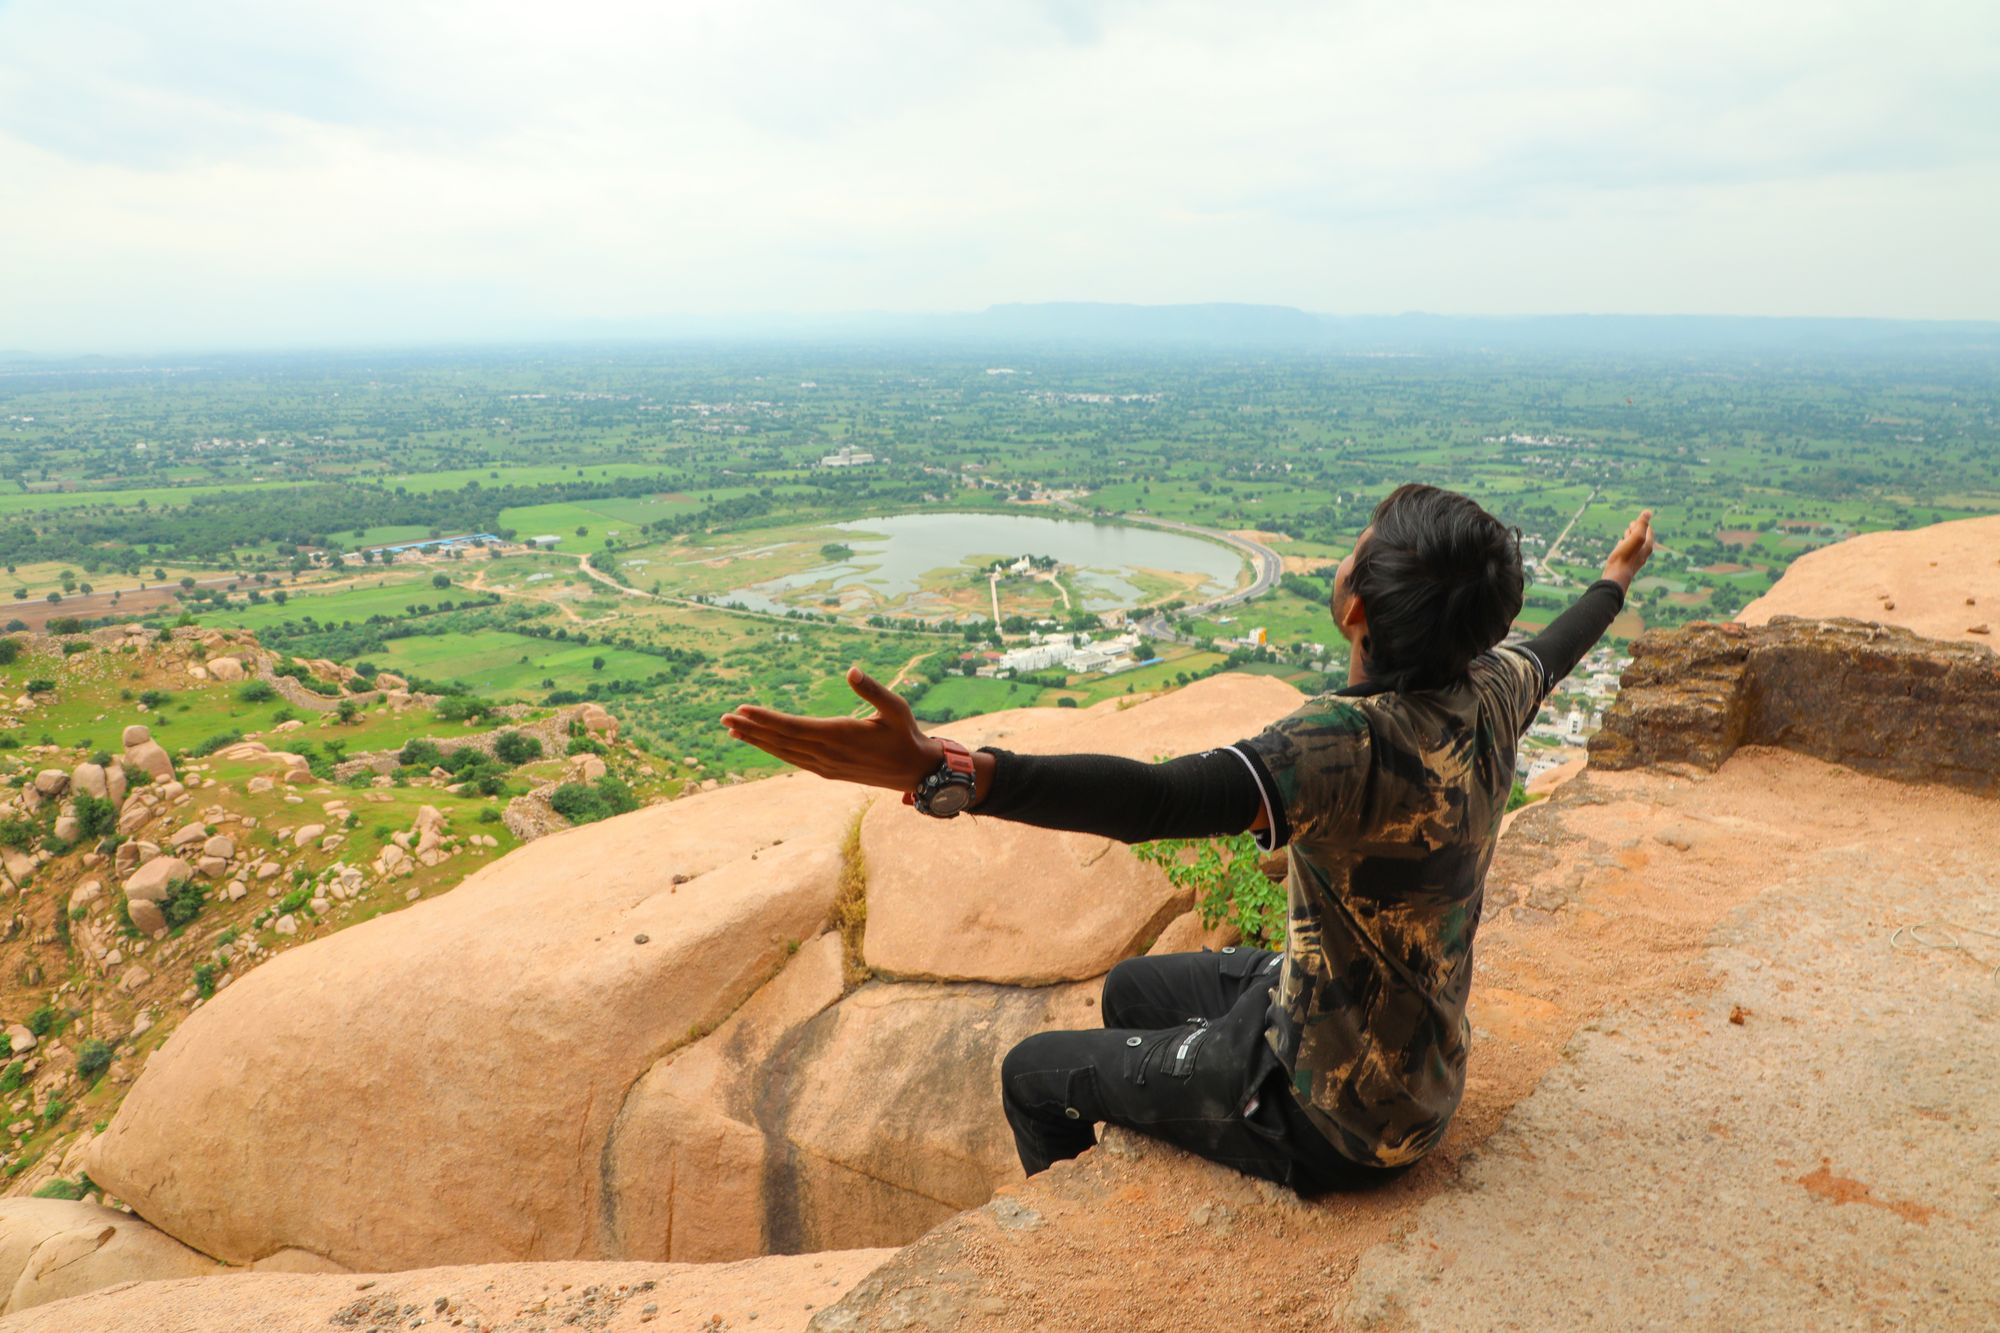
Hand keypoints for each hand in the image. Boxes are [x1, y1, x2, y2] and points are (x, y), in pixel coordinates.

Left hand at [721, 666, 941, 790]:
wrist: (915, 772)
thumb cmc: (907, 735)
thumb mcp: (896, 708)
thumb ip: (873, 690)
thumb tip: (851, 670)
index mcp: (840, 735)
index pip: (793, 727)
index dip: (765, 719)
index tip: (742, 710)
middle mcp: (828, 754)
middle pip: (781, 741)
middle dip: (751, 729)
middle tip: (723, 719)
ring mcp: (826, 766)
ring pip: (784, 753)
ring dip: (757, 741)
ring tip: (733, 731)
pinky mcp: (828, 772)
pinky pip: (794, 760)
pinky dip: (774, 751)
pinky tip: (762, 744)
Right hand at [1601, 508, 1655, 590]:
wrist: (1616, 576)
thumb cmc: (1625, 557)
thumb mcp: (1635, 537)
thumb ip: (1642, 525)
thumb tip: (1648, 511)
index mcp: (1647, 547)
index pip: (1649, 531)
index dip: (1644, 524)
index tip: (1638, 519)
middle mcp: (1643, 553)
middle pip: (1642, 537)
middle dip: (1637, 529)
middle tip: (1632, 523)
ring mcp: (1634, 559)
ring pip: (1634, 544)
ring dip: (1630, 536)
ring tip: (1626, 531)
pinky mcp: (1625, 563)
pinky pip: (1627, 551)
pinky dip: (1625, 544)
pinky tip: (1620, 543)